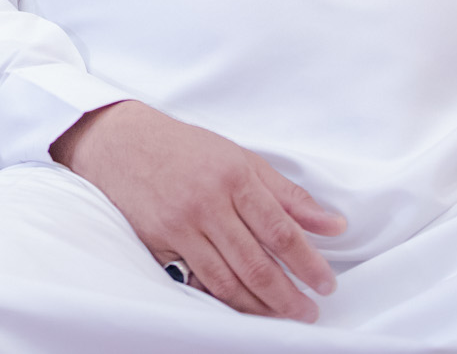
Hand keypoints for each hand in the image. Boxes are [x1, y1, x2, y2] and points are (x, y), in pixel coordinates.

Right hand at [51, 99, 345, 322]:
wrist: (122, 143)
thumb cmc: (186, 149)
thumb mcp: (241, 159)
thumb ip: (288, 195)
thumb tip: (334, 224)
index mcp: (233, 177)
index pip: (281, 230)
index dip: (308, 263)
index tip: (326, 283)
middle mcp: (207, 203)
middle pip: (255, 264)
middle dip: (287, 296)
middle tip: (308, 311)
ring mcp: (180, 226)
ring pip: (226, 281)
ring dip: (258, 306)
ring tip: (281, 314)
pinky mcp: (159, 243)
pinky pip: (196, 280)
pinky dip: (222, 299)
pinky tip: (242, 305)